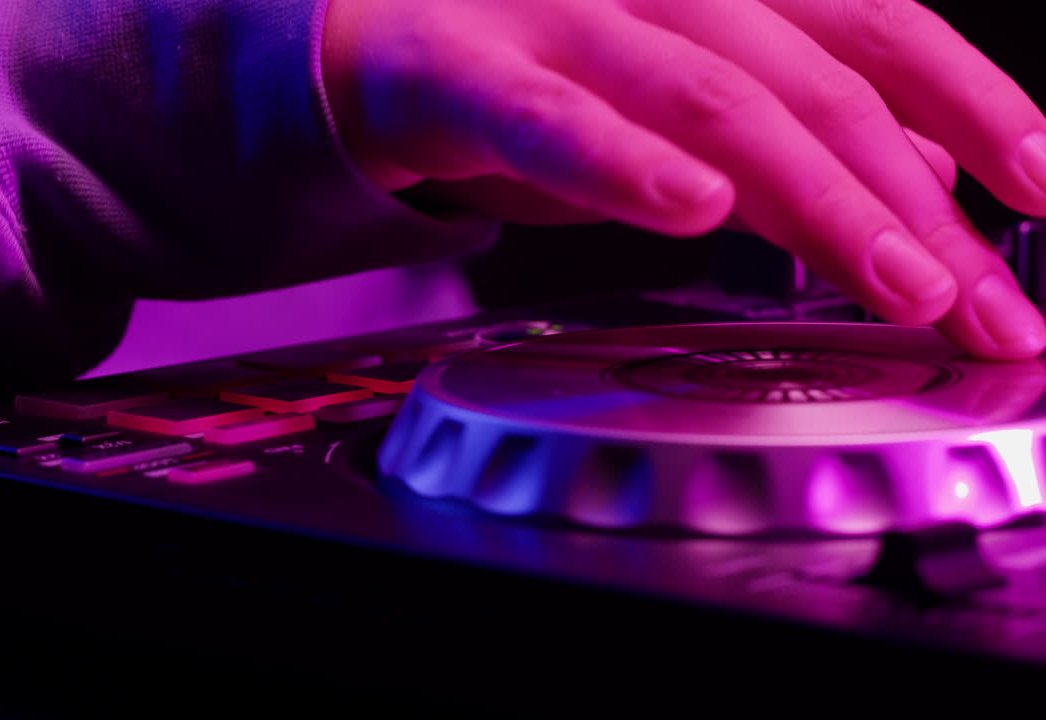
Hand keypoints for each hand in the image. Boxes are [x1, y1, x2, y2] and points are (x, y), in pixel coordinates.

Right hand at [321, 0, 1045, 359]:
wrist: (366, 42)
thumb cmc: (535, 74)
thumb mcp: (677, 98)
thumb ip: (788, 134)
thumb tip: (923, 189)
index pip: (875, 27)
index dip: (972, 100)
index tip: (1038, 189)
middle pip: (817, 82)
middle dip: (913, 201)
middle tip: (982, 307)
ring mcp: (557, 13)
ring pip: (713, 97)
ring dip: (817, 198)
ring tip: (897, 285)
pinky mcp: (457, 66)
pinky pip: (546, 118)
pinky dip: (623, 162)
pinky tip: (693, 207)